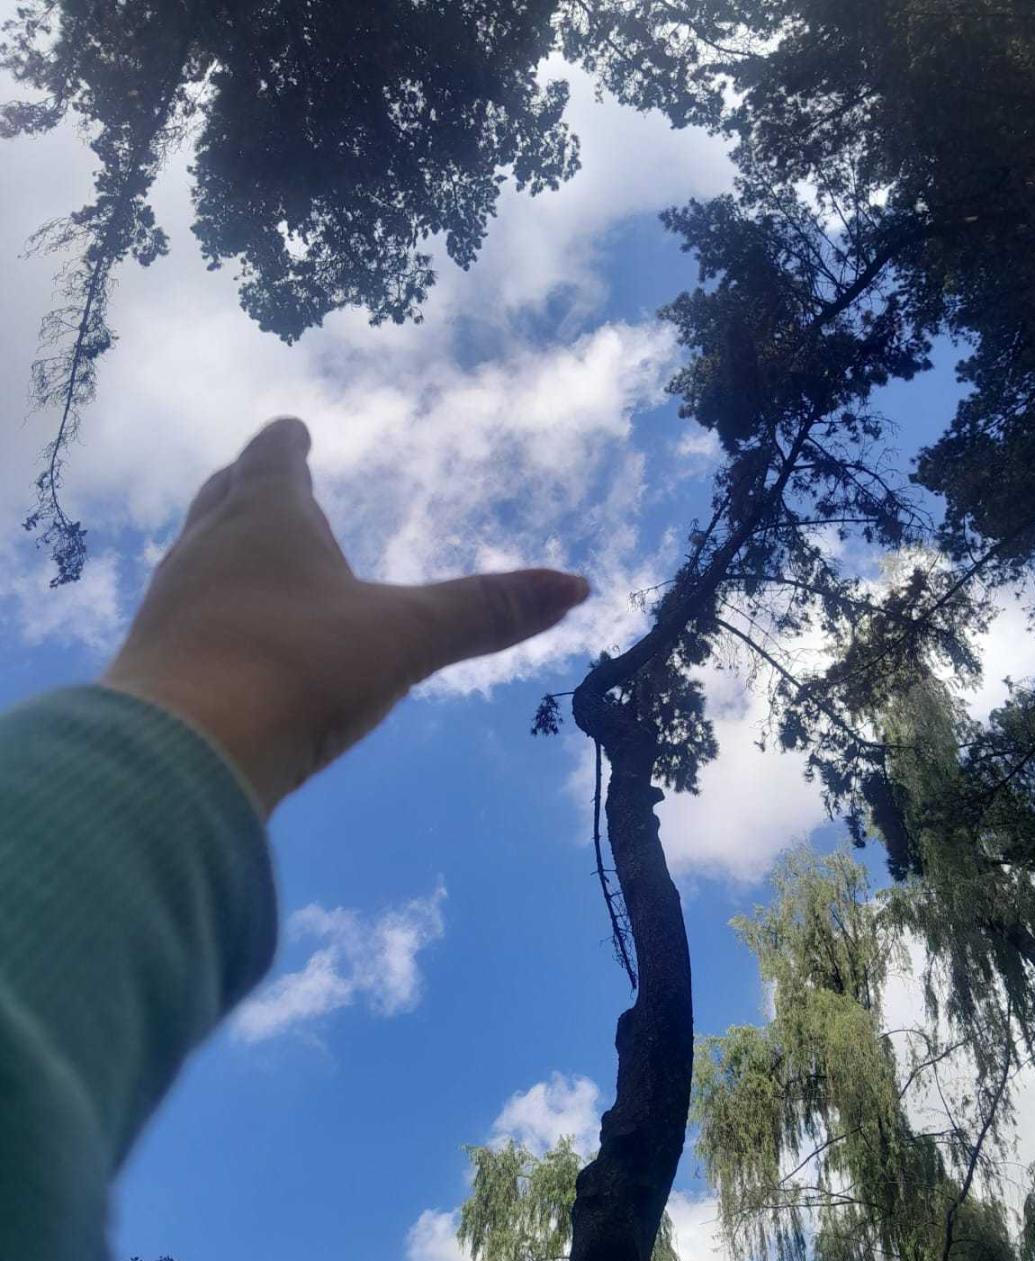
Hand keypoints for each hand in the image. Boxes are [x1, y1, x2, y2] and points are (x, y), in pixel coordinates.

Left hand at [103, 418, 588, 814]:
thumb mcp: (405, 638)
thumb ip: (484, 612)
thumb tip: (577, 586)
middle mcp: (207, 545)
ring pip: (200, 555)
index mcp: (266, 516)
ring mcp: (172, 603)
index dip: (287, 444)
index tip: (293, 431)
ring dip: (227, 549)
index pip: (273, 456)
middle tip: (269, 480)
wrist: (179, 752)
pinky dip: (214, 612)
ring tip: (253, 559)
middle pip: (226, 496)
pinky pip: (187, 617)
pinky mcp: (154, 662)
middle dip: (252, 487)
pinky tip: (230, 643)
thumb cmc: (297, 669)